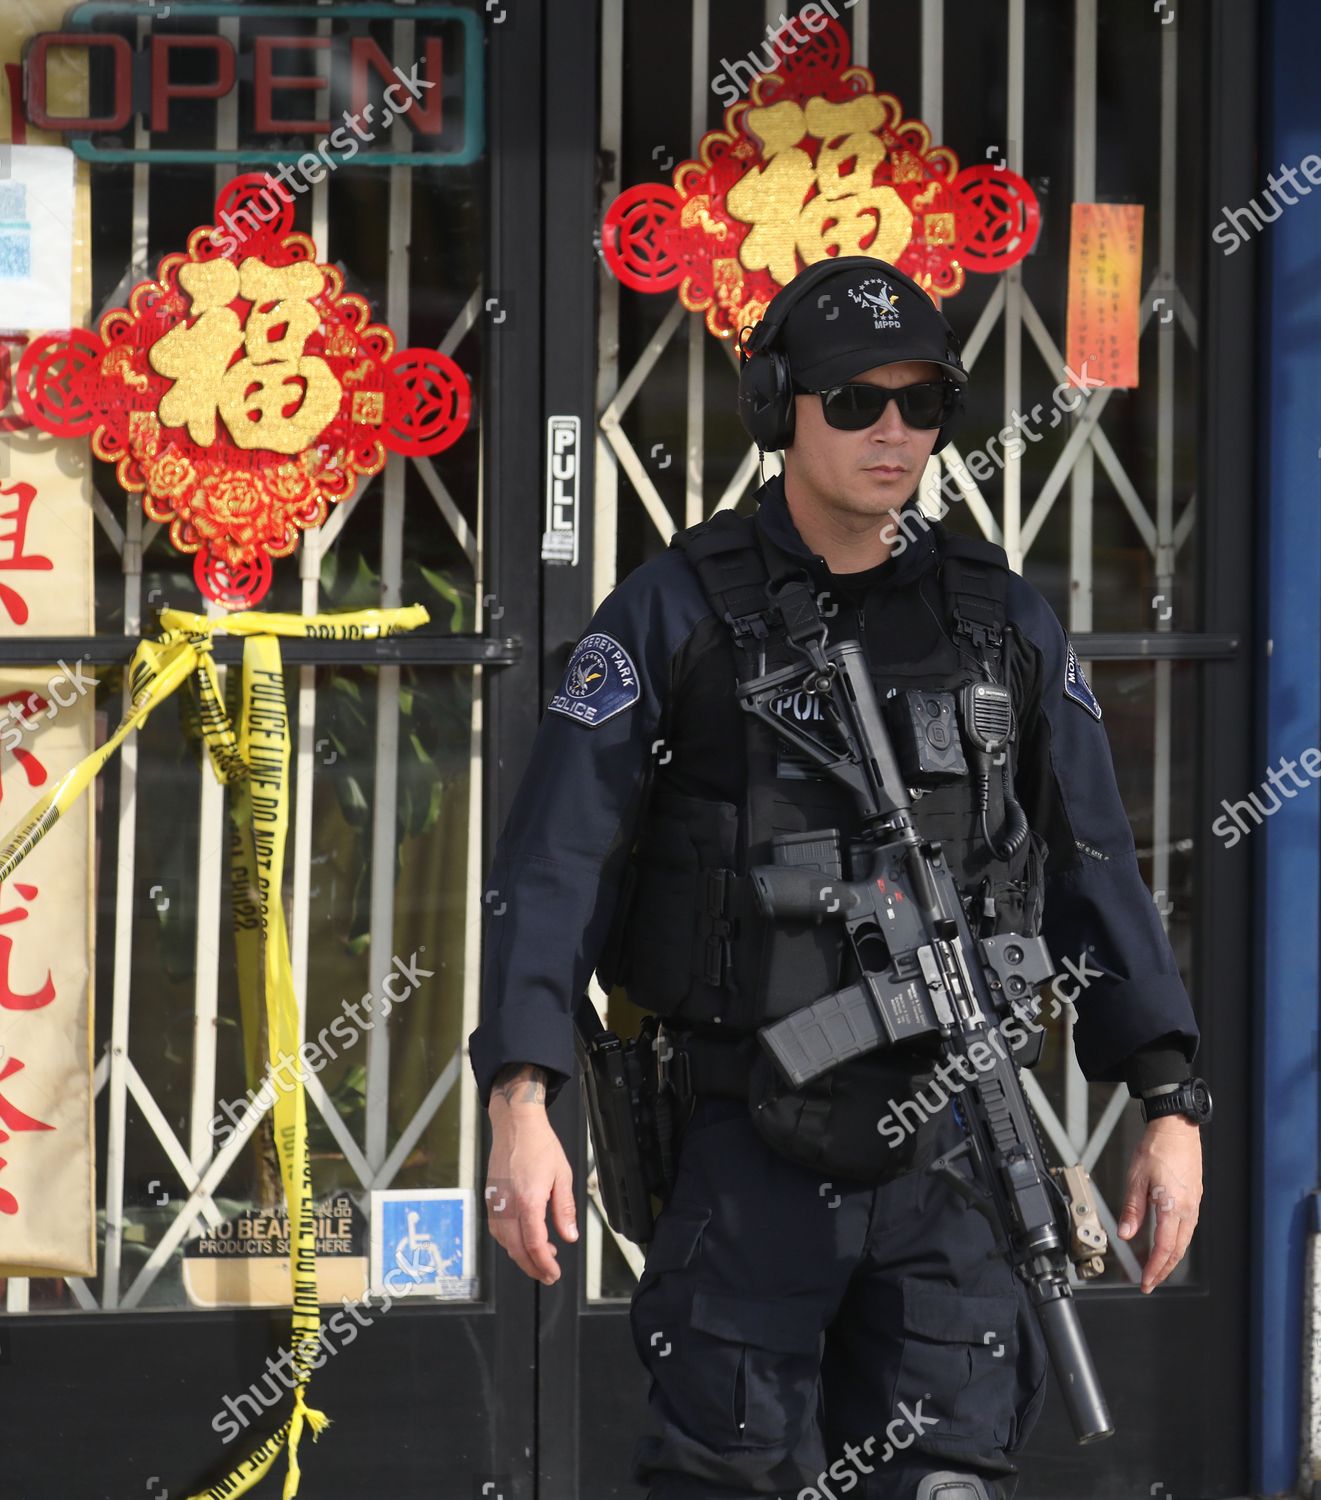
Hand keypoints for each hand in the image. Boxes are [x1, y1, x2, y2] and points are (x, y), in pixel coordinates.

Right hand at [484, 1064, 577, 1284]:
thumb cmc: (539, 1144)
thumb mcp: (562, 1176)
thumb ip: (564, 1209)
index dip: (545, 1264)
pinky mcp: (490, 1198)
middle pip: (516, 1250)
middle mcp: (507, 1205)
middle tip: (548, 1274)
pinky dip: (510, 1241)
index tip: (554, 1273)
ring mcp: (496, 1203)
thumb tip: (569, 1236)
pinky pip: (497, 1229)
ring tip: (541, 1256)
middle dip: (533, 1267)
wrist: (516, 1124)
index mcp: (528, 1201)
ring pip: (504, 1242)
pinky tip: (522, 1239)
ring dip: (521, 1255)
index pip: (535, 1245)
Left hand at [1116, 1115, 1202, 1292]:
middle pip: (1177, 1250)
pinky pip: (1187, 1228)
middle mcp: (1187, 1209)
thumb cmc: (1157, 1148)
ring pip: (1184, 1241)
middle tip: (1150, 1281)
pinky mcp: (1194, 1197)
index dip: (1155, 1268)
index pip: (1164, 1248)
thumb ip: (1132, 1209)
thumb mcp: (1136, 1178)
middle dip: (1163, 1269)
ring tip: (1157, 1267)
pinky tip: (1168, 1242)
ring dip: (1171, 1258)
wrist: (1176, 1128)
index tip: (1145, 1281)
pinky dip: (1177, 1242)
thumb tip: (1125, 1234)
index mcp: (1172, 1207)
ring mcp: (1193, 1204)